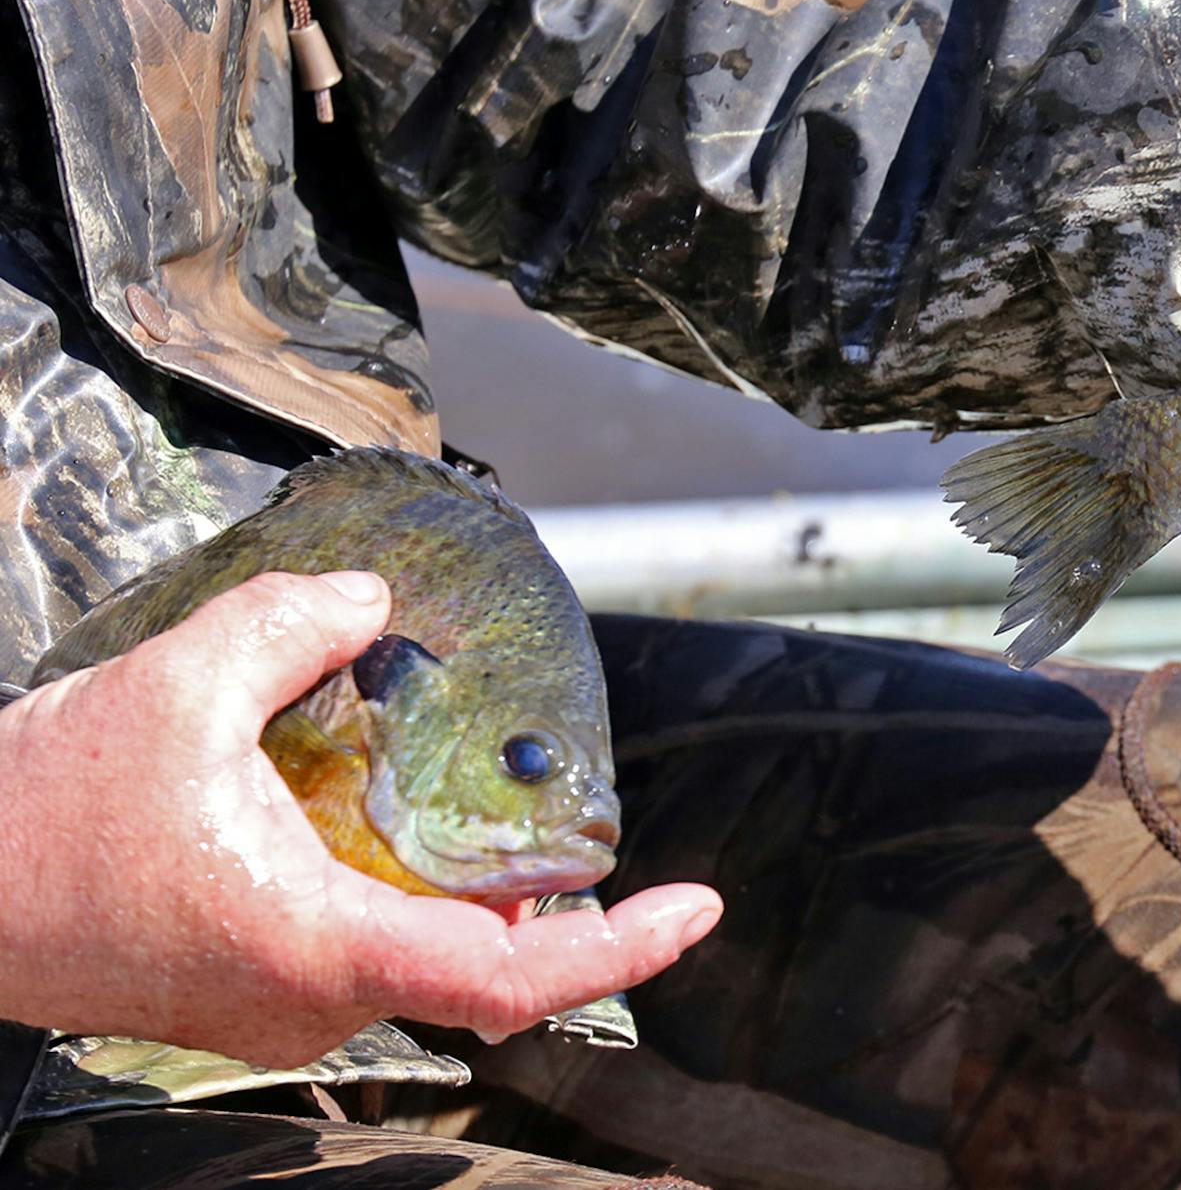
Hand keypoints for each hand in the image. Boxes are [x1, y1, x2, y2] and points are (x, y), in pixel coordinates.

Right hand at [0, 572, 721, 1066]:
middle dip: (553, 905)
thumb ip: (291, 626)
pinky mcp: (248, 993)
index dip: (616, 949)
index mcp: (318, 947)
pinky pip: (367, 952)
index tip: (691, 909)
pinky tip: (401, 827)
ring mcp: (279, 1007)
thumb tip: (370, 597)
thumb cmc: (39, 817)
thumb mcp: (175, 688)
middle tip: (590, 829)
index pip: (507, 979)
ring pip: (423, 959)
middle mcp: (310, 999)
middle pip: (481, 968)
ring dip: (474, 894)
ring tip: (504, 817)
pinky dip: (411, 897)